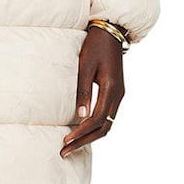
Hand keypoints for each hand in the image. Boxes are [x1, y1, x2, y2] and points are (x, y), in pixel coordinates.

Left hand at [59, 26, 124, 158]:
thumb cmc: (95, 46)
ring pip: (107, 124)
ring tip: (71, 145)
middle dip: (84, 141)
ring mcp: (118, 95)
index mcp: (111, 89)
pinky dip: (95, 126)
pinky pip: (107, 116)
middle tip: (65, 151)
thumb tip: (80, 115)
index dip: (81, 133)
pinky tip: (82, 130)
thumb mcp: (85, 65)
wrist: (110, 32)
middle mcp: (118, 95)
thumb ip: (83, 90)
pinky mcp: (115, 92)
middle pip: (104, 128)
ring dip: (90, 136)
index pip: (97, 120)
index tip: (66, 142)